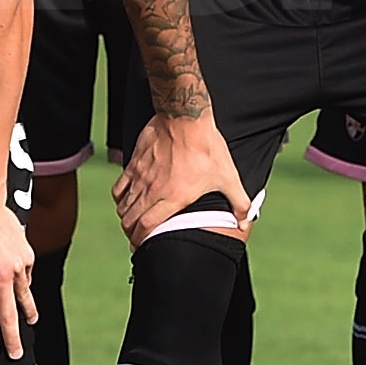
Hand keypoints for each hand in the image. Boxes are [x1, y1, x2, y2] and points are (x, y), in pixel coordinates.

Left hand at [0, 195, 35, 359]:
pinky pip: (26, 277)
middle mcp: (2, 279)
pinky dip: (23, 285)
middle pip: (10, 318)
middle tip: (17, 356)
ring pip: (24, 298)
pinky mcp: (26, 255)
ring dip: (27, 314)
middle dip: (13, 340)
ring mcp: (17, 267)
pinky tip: (21, 290)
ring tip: (30, 324)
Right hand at [112, 108, 249, 243]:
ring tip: (132, 223)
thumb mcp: (227, 176)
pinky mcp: (134, 164)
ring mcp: (141, 177)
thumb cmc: (206, 147)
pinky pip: (119, 188)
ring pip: (123, 207)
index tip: (143, 246)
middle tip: (138, 238)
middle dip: (132, 234)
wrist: (184, 118)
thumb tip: (246, 221)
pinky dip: (119, 199)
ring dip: (125, 218)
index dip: (142, 241)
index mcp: (174, 197)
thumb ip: (239, 202)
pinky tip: (125, 201)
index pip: (147, 228)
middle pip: (130, 221)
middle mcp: (153, 190)